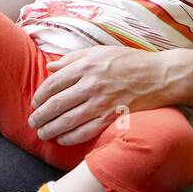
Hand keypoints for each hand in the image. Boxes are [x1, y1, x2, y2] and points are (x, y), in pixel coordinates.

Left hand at [29, 45, 171, 146]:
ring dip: (51, 129)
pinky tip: (62, 139)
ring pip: (67, 121)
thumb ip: (73, 58)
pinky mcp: (112, 117)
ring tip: (43, 133)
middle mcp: (90, 85)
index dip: (39, 96)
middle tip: (33, 122)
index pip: (52, 84)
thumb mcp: (99, 52)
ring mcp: (101, 102)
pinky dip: (70, 137)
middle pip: (56, 104)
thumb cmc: (129, 61)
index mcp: (85, 66)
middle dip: (40, 116)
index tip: (35, 103)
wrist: (160, 76)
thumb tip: (50, 67)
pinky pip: (85, 131)